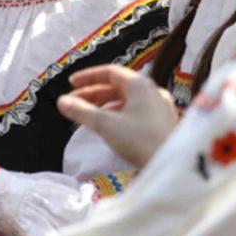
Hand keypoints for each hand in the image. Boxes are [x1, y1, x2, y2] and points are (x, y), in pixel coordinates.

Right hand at [57, 65, 178, 168]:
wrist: (174, 164)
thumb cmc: (140, 140)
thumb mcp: (106, 124)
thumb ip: (82, 111)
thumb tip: (61, 102)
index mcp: (139, 84)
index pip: (110, 72)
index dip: (88, 77)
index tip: (70, 84)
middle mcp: (152, 91)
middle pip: (118, 86)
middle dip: (93, 94)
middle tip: (74, 103)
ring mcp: (160, 107)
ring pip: (127, 100)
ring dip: (105, 105)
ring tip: (89, 116)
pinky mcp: (164, 123)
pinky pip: (136, 111)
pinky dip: (118, 114)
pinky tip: (110, 127)